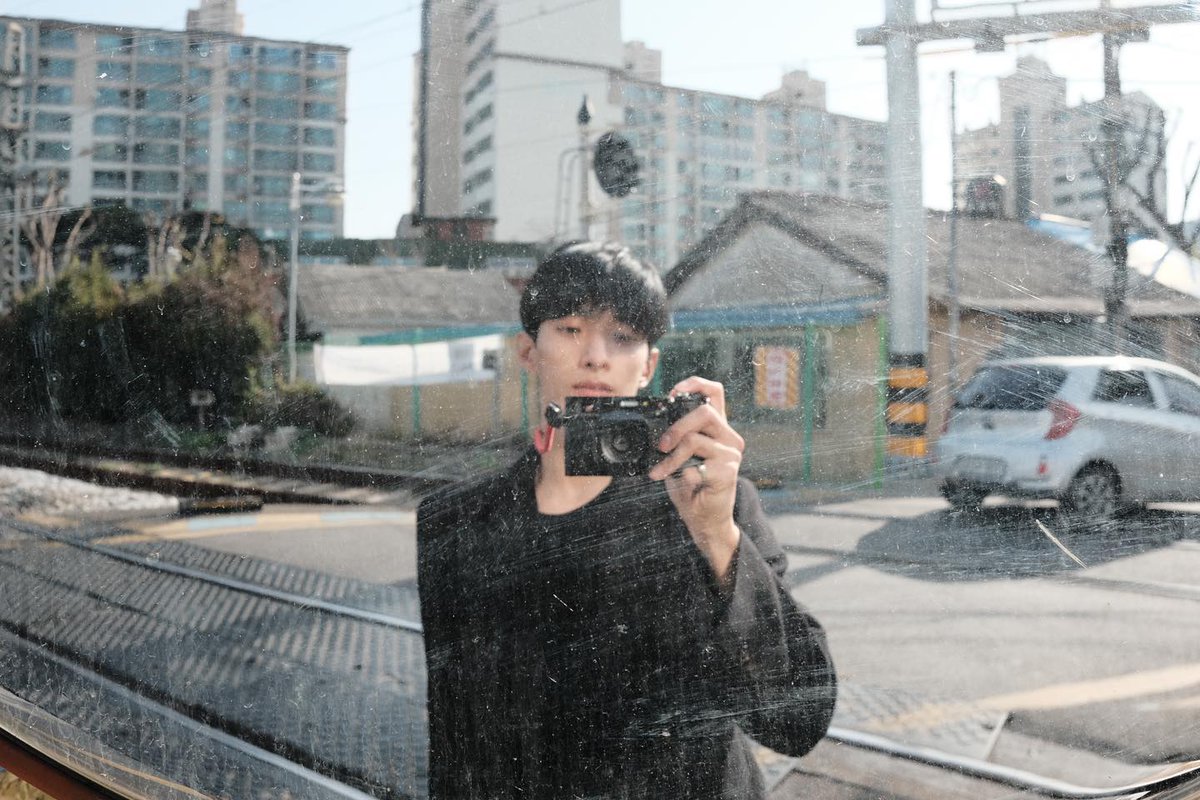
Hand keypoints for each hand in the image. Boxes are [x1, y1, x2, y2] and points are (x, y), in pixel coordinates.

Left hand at [647, 376, 743, 581]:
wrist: (704, 518)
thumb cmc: (691, 486)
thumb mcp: (678, 456)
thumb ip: (674, 437)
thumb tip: (654, 425)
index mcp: (717, 427)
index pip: (714, 392)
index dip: (695, 384)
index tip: (673, 393)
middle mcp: (728, 436)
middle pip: (704, 412)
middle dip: (676, 426)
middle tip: (660, 445)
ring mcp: (731, 453)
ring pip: (695, 440)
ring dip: (671, 458)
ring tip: (660, 471)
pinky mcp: (728, 472)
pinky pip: (697, 465)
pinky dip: (679, 474)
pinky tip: (679, 483)